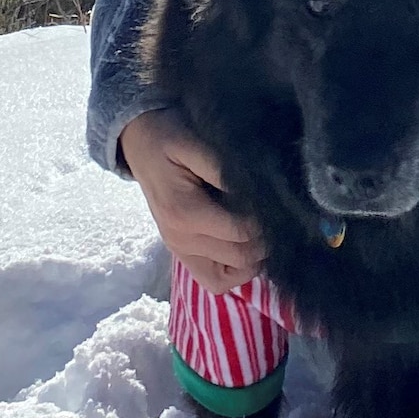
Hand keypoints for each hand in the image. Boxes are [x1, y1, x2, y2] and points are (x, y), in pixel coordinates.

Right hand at [119, 108, 267, 293]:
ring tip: (262, 230)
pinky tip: (245, 245)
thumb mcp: (195, 142)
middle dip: (265, 240)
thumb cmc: (169, 136)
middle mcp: (181, 240)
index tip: (279, 201)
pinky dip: (235, 271)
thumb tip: (256, 191)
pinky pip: (214, 281)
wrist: (139, 142)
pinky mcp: (182, 254)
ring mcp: (180, 251)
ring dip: (253, 259)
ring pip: (230, 277)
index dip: (266, 221)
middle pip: (241, 257)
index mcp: (185, 213)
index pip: (241, 232)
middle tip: (277, 215)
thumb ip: (224, 169)